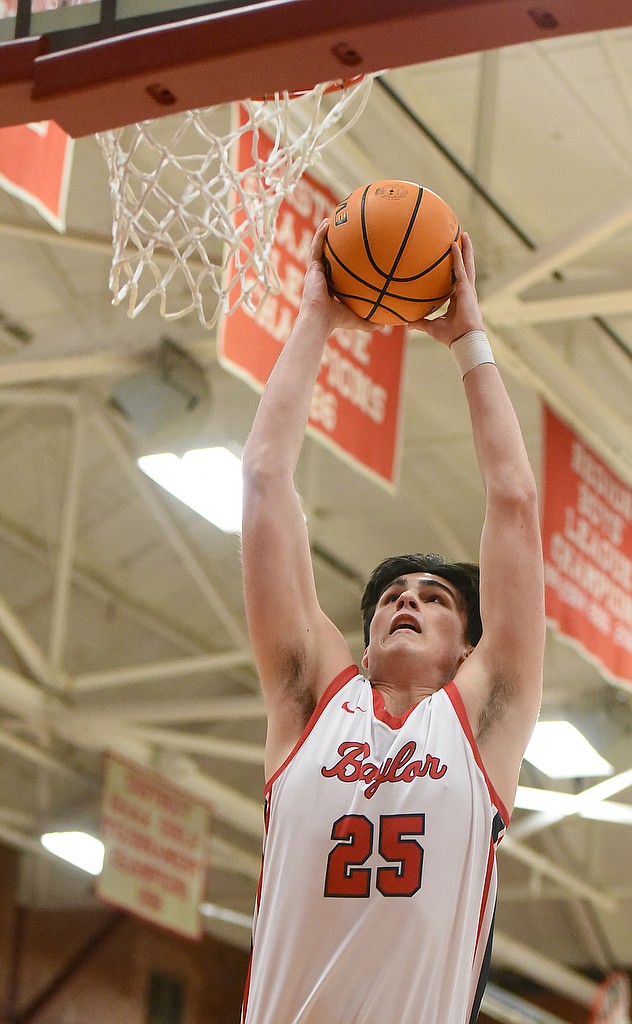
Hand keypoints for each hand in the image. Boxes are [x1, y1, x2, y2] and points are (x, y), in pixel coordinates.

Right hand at [300, 220, 375, 332]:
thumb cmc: (336, 321)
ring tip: (332, 220)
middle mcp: (322, 277)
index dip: (341, 263)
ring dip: (325, 234)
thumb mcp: (357, 319)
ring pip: (320, 248)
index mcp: (330, 288)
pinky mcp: (312, 267)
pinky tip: (327, 223)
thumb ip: (370, 322)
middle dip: (332, 245)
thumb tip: (386, 326)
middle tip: (342, 232)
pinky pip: (316, 247)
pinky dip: (320, 234)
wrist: (319, 319)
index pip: (336, 273)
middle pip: (328, 257)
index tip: (350, 253)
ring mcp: (315, 271)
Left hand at [409, 232, 483, 346]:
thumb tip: (408, 324)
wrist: (463, 340)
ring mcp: (467, 289)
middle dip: (465, 253)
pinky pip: (461, 269)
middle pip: (465, 267)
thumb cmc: (451, 336)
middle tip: (461, 239)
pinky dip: (457, 256)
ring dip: (466, 249)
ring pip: (467, 264)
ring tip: (464, 234)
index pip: (457, 279)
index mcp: (458, 298)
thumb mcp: (432, 327)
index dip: (457, 268)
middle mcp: (465, 291)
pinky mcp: (466, 289)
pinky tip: (454, 245)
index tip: (454, 258)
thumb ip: (421, 322)